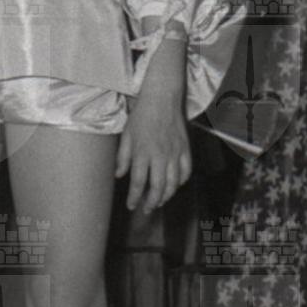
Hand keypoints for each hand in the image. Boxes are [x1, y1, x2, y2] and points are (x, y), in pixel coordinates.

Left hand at [116, 64, 191, 215]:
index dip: (134, 197)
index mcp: (143, 153)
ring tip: (159, 202)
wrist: (162, 97)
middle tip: (146, 210)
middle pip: (158, 187)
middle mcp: (160, 155)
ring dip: (167, 195)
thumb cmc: (141, 115)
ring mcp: (175, 152)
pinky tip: (175, 185)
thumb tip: (119, 175)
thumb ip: (123, 157)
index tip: (131, 205)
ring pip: (174, 182)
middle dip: (151, 202)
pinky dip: (181, 181)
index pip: (138, 182)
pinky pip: (186, 170)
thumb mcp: (126, 135)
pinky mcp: (186, 147)